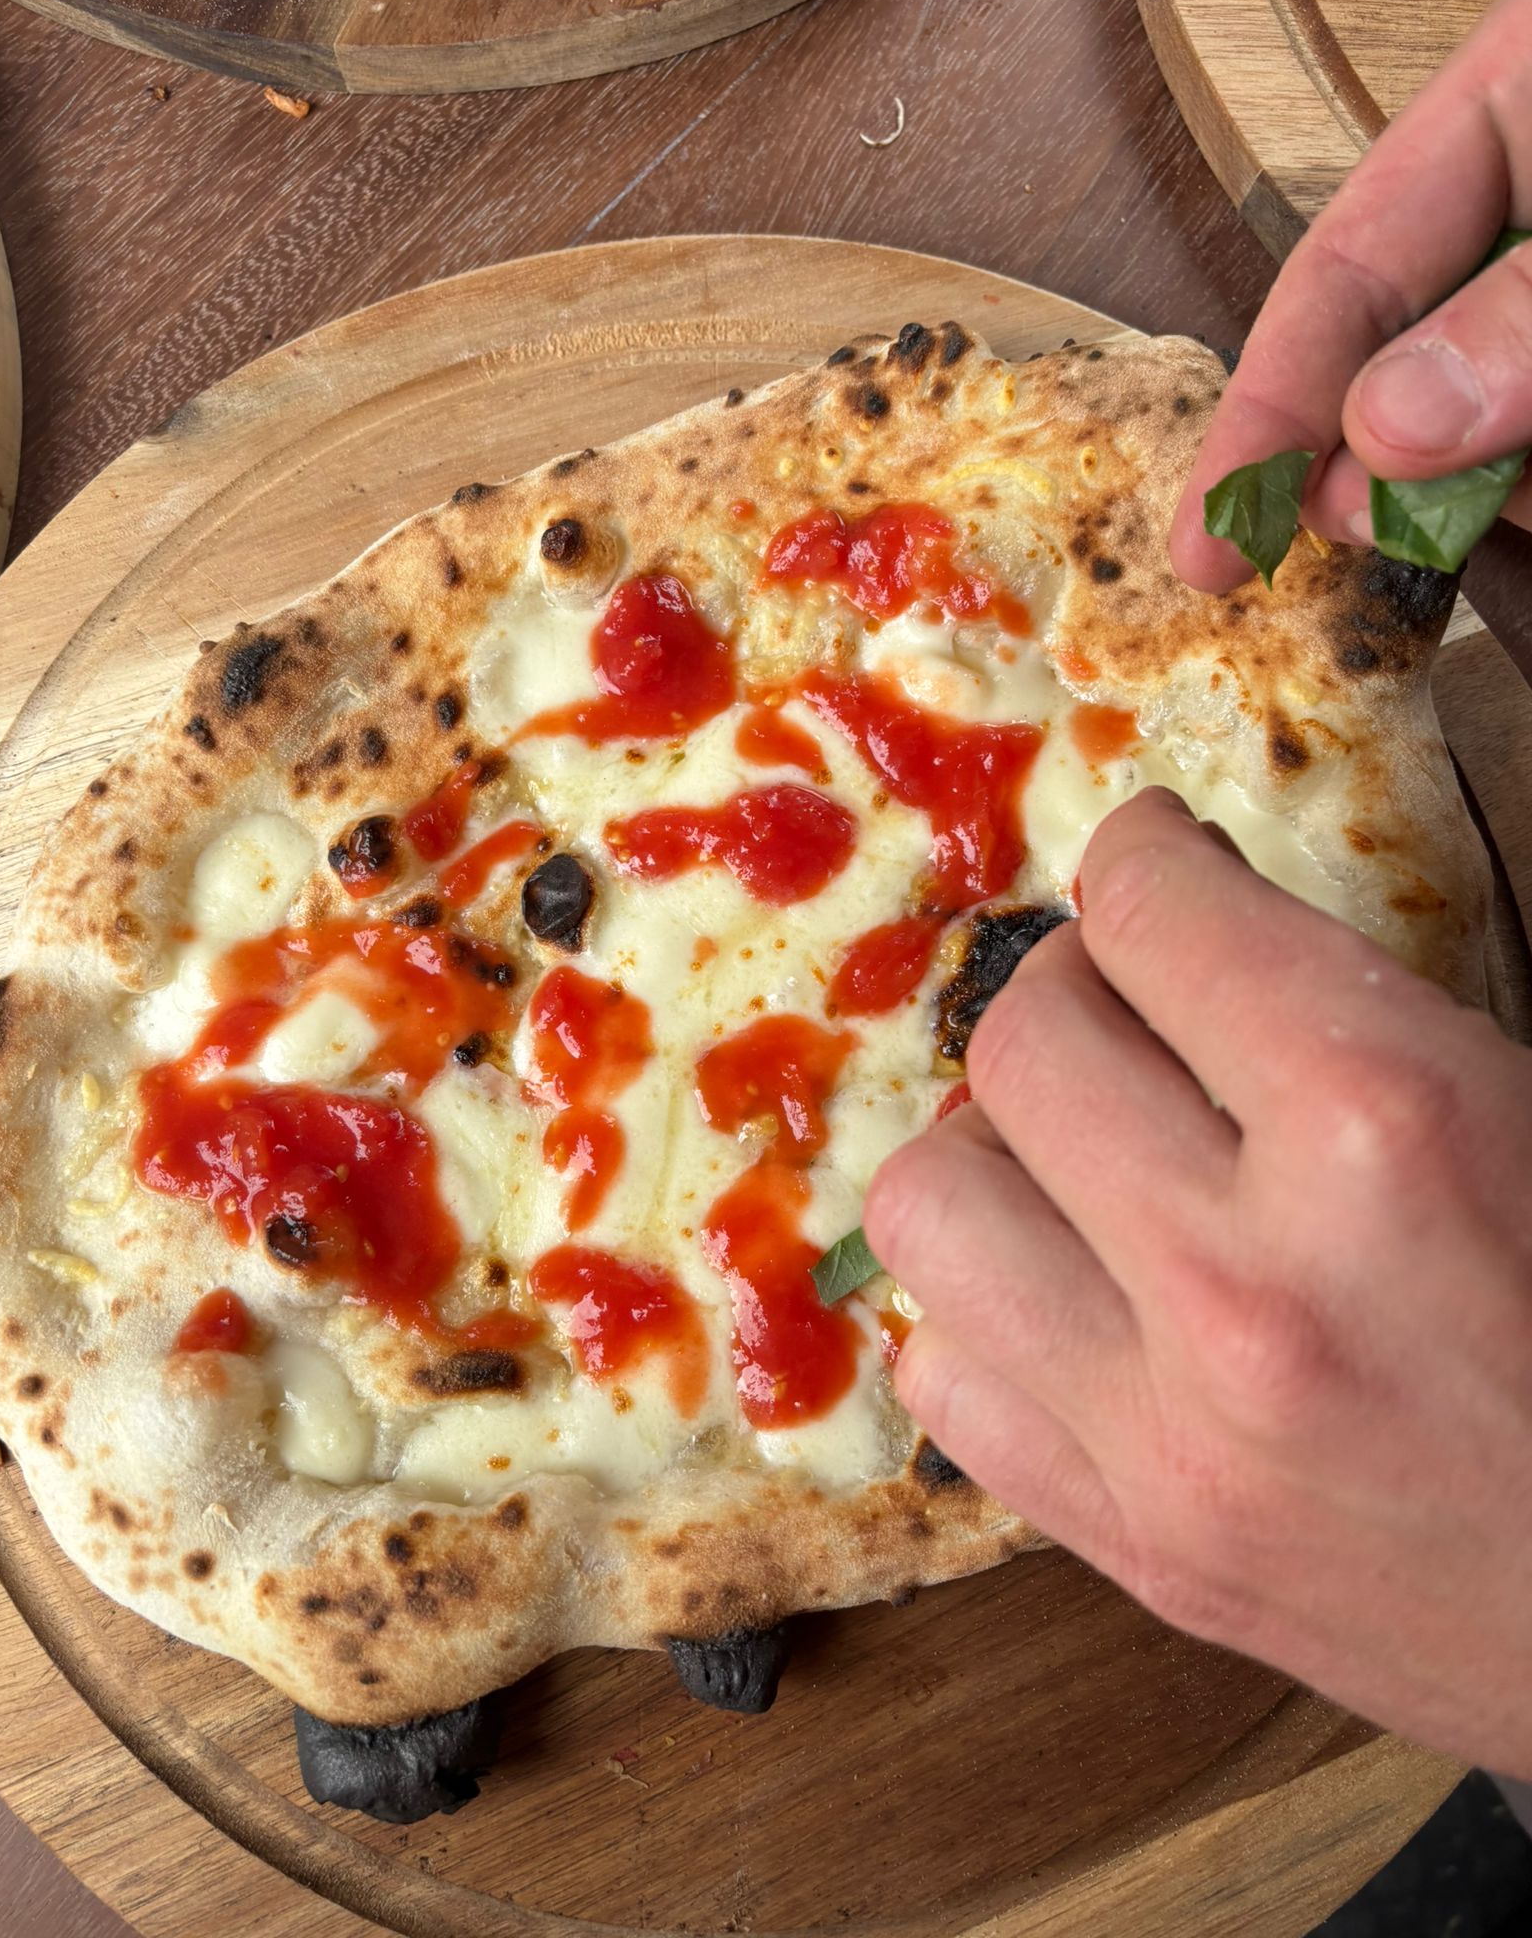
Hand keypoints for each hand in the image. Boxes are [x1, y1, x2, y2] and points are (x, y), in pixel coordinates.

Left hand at [869, 787, 1531, 1772]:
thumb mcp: (1529, 1109)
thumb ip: (1360, 1010)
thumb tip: (1194, 913)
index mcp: (1386, 1135)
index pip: (1156, 919)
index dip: (1146, 858)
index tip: (1151, 861)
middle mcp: (1246, 1284)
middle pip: (1021, 1045)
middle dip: (1077, 990)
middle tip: (1132, 1005)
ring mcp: (1171, 1436)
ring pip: (933, 1205)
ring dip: (995, 1150)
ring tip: (1080, 1155)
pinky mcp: (1138, 1546)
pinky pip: (948, 1377)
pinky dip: (988, 1310)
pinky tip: (1072, 1294)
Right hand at [1171, 0, 1531, 591]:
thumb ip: (1518, 311)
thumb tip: (1382, 442)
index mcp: (1502, 120)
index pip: (1335, 286)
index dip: (1259, 425)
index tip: (1205, 549)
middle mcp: (1522, 220)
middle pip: (1401, 379)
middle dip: (1380, 471)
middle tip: (1375, 531)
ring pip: (1497, 440)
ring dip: (1502, 491)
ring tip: (1529, 487)